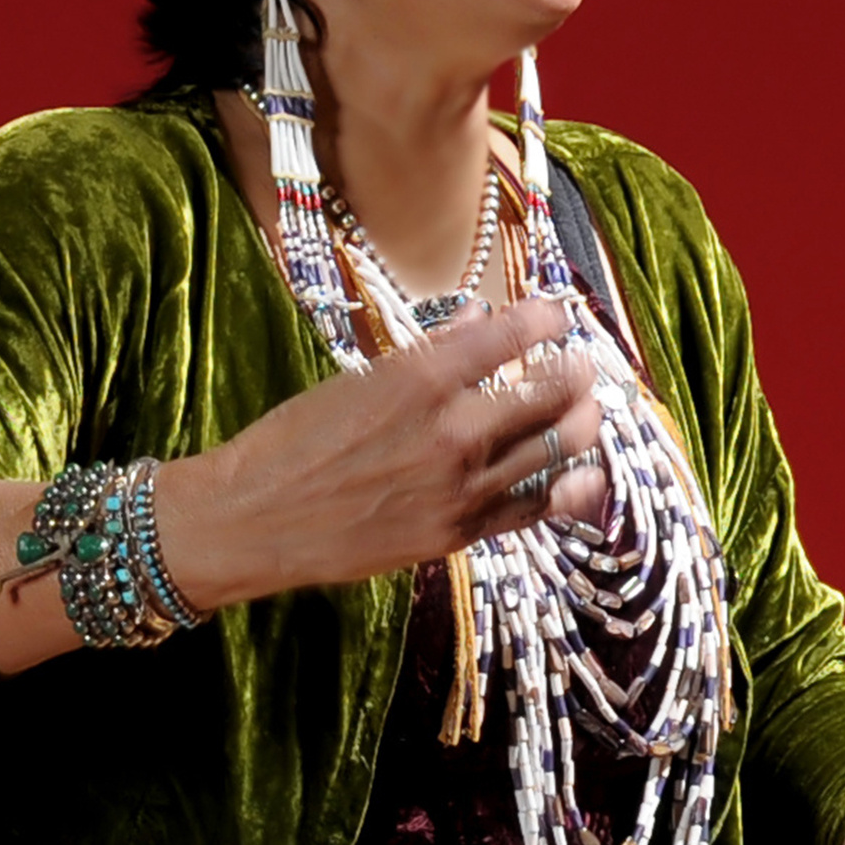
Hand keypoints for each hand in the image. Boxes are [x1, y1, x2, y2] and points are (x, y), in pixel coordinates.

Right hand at [159, 296, 607, 609]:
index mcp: (422, 378)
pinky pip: (534, 508)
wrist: (253, 518)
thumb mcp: (359, 379)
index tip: (558, 312)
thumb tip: (482, 319)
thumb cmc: (294, 440)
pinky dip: (568, 489)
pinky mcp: (459, 532)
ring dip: (583, 425)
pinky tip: (585, 475)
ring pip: (554, 450)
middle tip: (583, 366)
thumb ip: (431, 351)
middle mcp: (452, 430)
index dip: (546, 318)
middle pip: (549, 393)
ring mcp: (461, 486)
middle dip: (575, 374)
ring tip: (591, 411)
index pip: (511, 335)